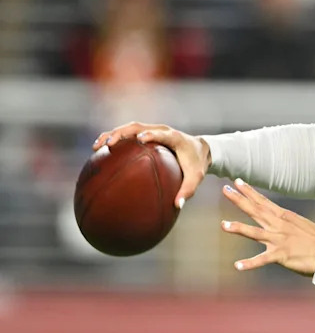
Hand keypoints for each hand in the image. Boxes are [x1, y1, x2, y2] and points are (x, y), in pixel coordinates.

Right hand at [93, 122, 210, 208]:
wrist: (199, 149)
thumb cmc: (197, 164)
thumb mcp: (196, 177)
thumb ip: (187, 190)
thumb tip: (177, 206)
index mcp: (174, 137)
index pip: (161, 134)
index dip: (152, 135)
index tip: (140, 140)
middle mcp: (161, 130)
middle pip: (138, 127)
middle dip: (121, 133)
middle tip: (108, 145)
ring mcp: (152, 130)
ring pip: (129, 128)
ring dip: (112, 134)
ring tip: (97, 146)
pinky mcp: (147, 133)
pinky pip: (128, 134)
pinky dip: (115, 139)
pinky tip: (101, 152)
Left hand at [221, 178, 314, 275]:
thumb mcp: (301, 224)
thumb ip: (287, 222)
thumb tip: (278, 217)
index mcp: (284, 217)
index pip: (263, 202)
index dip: (250, 192)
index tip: (237, 182)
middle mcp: (279, 226)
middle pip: (256, 211)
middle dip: (239, 200)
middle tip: (225, 190)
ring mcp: (279, 240)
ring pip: (255, 233)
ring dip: (239, 229)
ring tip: (224, 225)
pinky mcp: (281, 255)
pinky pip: (262, 260)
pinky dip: (249, 263)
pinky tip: (237, 266)